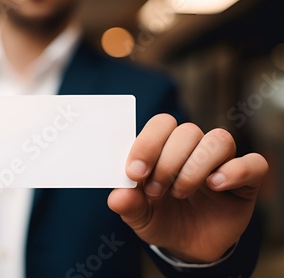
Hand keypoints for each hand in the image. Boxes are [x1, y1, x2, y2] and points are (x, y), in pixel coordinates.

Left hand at [108, 114, 267, 262]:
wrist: (189, 246)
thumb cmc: (162, 220)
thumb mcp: (140, 217)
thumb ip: (128, 205)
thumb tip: (116, 197)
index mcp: (165, 148)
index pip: (161, 124)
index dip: (147, 144)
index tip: (134, 173)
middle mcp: (194, 149)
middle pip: (187, 131)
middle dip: (167, 161)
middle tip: (154, 190)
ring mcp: (221, 162)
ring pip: (218, 140)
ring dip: (195, 167)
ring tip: (180, 193)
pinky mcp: (246, 180)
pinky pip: (253, 163)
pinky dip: (234, 171)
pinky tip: (215, 186)